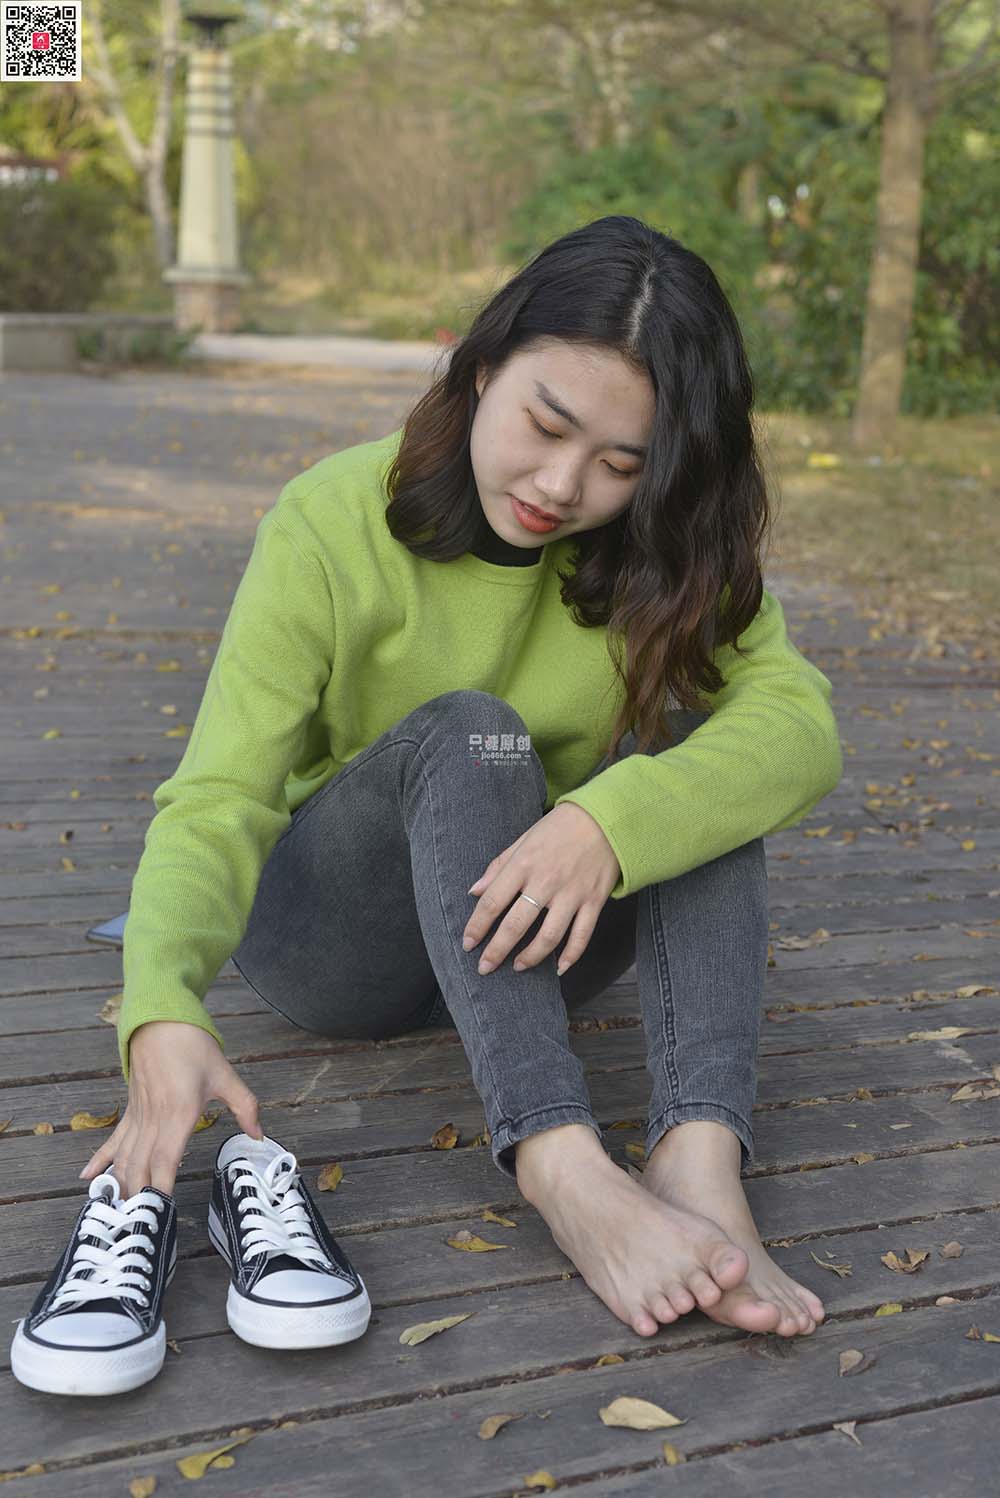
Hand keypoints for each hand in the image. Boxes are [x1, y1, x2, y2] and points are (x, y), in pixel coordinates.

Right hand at [78, 1021, 263, 1199]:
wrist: (161, 1021)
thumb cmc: (193, 1046)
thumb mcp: (226, 1075)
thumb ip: (245, 1107)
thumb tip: (258, 1136)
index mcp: (179, 1114)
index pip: (167, 1160)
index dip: (160, 1187)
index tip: (158, 1211)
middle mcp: (154, 1120)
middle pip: (141, 1166)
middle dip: (138, 1197)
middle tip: (135, 1226)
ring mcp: (139, 1117)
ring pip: (125, 1158)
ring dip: (120, 1186)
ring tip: (116, 1214)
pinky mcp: (131, 1112)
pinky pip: (113, 1140)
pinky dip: (100, 1161)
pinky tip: (87, 1179)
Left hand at [462, 803, 620, 977]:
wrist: (606, 818)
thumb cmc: (560, 827)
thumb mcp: (524, 839)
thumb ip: (499, 866)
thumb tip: (474, 891)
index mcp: (524, 864)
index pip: (492, 902)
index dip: (476, 927)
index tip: (468, 944)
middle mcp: (546, 882)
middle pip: (516, 925)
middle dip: (496, 951)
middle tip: (485, 968)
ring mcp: (572, 894)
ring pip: (548, 937)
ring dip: (530, 958)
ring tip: (518, 967)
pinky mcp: (594, 901)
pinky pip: (582, 936)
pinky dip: (571, 956)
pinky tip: (559, 968)